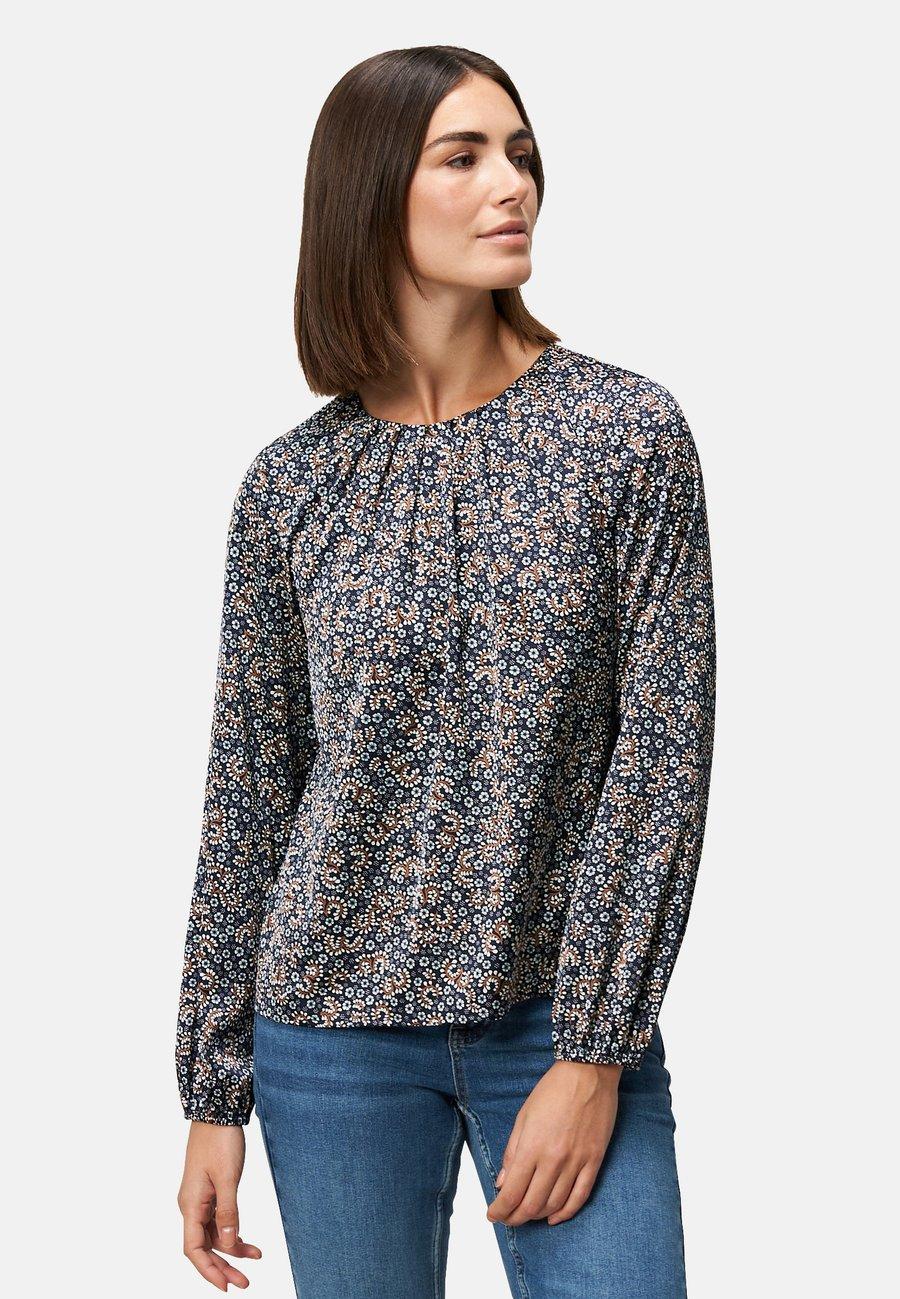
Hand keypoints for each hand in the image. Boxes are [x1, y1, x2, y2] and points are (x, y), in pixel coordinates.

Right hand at [178, 1121, 262, 1289]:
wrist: (217, 1111)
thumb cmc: (220, 1140)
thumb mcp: (228, 1178)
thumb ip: (228, 1212)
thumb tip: (229, 1245)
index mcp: (190, 1205)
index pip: (194, 1249)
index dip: (209, 1271)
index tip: (226, 1286)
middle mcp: (191, 1205)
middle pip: (203, 1247)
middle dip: (223, 1267)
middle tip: (244, 1283)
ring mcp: (199, 1199)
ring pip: (213, 1234)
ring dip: (231, 1250)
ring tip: (255, 1260)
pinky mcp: (209, 1191)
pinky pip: (218, 1220)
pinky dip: (232, 1232)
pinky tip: (247, 1243)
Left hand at [486, 1059, 622, 1226]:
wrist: (588, 1073)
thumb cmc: (552, 1090)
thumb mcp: (524, 1116)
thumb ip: (513, 1151)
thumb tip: (503, 1182)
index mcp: (532, 1146)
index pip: (512, 1191)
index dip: (500, 1209)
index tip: (493, 1214)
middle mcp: (554, 1159)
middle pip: (532, 1203)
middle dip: (516, 1217)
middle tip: (509, 1218)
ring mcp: (577, 1161)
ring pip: (555, 1204)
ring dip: (538, 1215)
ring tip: (528, 1215)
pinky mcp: (595, 1160)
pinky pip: (580, 1196)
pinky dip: (566, 1212)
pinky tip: (555, 1217)